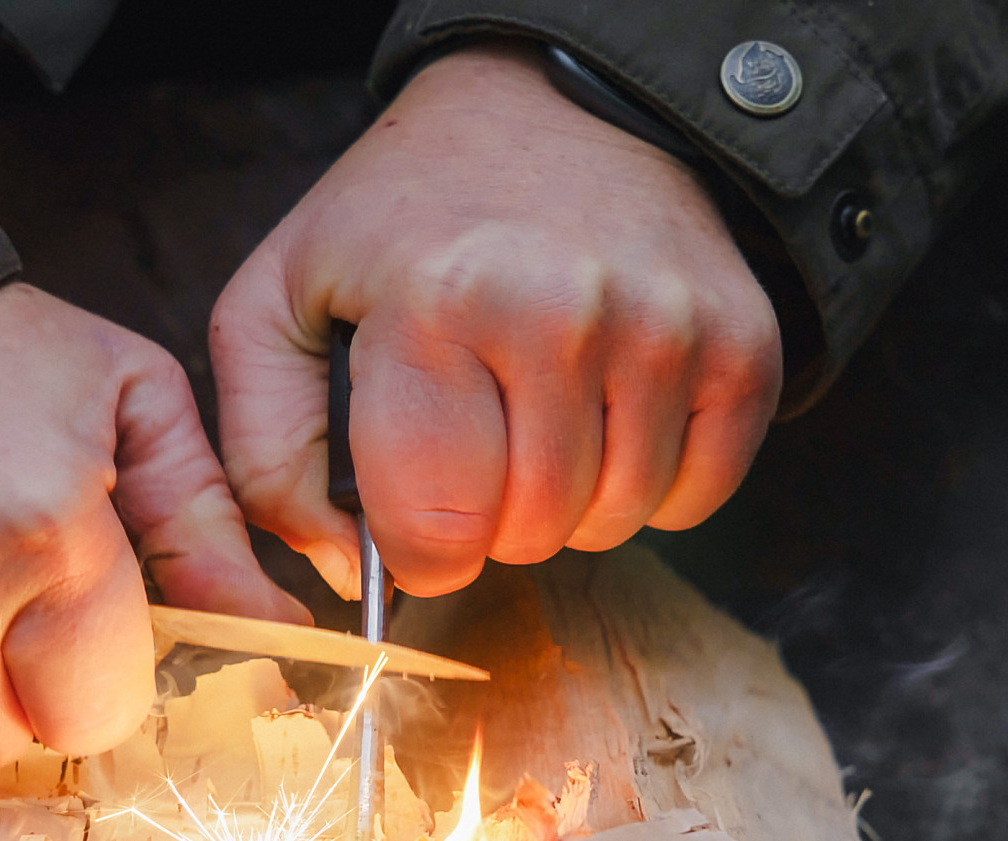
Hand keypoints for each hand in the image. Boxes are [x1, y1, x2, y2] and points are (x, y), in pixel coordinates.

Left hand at [211, 40, 783, 599]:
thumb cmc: (406, 217)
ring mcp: (664, 328)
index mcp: (436, 305)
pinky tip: (609, 413)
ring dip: (569, 505)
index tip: (413, 511)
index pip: (437, 526)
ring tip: (539, 416)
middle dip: (490, 521)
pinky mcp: (741, 343)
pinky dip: (650, 486)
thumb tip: (339, 572)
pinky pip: (693, 499)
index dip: (415, 551)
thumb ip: (266, 453)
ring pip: (612, 525)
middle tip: (477, 441)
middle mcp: (560, 313)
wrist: (555, 103)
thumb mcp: (281, 300)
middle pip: (528, 535)